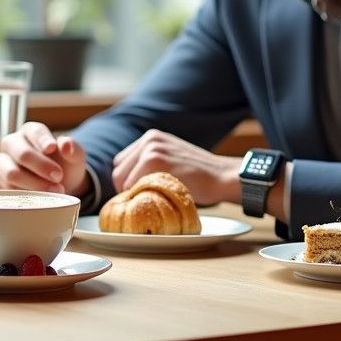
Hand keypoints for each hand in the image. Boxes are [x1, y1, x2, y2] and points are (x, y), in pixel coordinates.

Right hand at [0, 121, 89, 194]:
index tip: (52, 148)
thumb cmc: (63, 167)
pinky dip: (21, 197)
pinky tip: (36, 200)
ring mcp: (1, 164)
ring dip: (34, 185)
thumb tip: (66, 145)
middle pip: (21, 153)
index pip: (33, 131)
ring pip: (11, 174)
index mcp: (29, 132)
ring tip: (53, 192)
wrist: (56, 186)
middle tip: (58, 177)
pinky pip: (3, 191)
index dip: (41, 139)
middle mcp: (11, 145)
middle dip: (41, 166)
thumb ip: (73, 149)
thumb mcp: (74, 158)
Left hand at [111, 129, 240, 204]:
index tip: (138, 193)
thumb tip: (128, 181)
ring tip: (150, 200)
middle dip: (125, 189)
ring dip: (132, 194)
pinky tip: (155, 200)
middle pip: (117, 171)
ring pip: (121, 180)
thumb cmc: (199, 175)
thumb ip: (151, 162)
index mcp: (151, 138)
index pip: (121, 162)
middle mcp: (149, 140)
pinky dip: (140, 196)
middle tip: (142, 201)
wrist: (222, 176)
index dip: (126, 180)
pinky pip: (132, 186)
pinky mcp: (155, 162)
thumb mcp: (173, 158)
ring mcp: (151, 150)